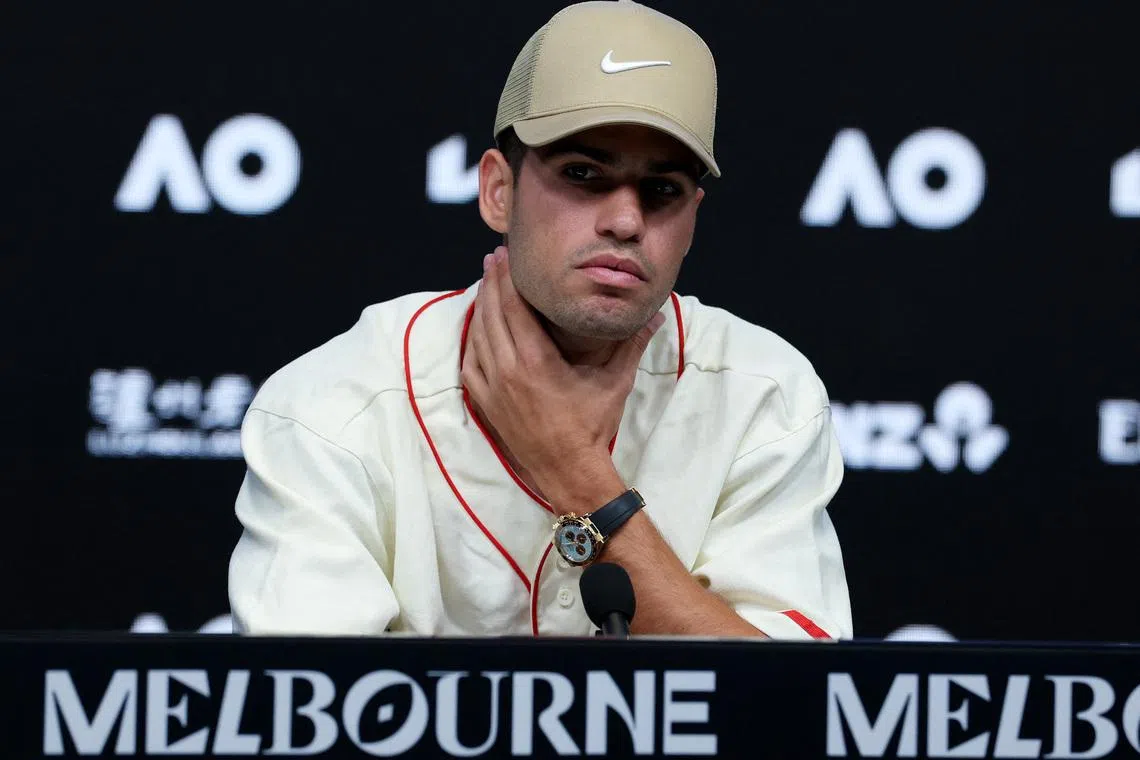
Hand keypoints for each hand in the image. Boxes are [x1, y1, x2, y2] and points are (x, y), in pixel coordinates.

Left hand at [461, 246, 663, 509]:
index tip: (506, 254)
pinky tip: (478, 325)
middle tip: (493, 258)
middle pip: (491, 314)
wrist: (568, 471)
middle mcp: (507, 371)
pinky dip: (474, 338)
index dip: (508, 278)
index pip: (514, 307)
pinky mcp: (485, 402)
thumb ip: (631, 345)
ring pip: (478, 335)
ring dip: (480, 306)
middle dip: (491, 283)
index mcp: (535, 361)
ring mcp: (492, 388)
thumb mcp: (615, 383)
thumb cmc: (592, 426)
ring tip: (485, 283)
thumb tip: (656, 316)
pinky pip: (471, 361)